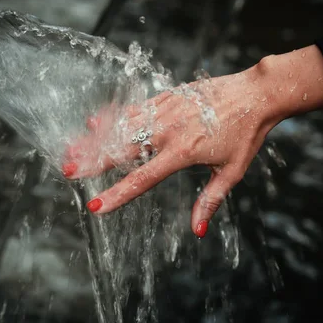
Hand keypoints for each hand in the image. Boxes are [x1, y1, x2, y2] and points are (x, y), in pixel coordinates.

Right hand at [62, 45, 322, 237]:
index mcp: (182, 153)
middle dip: (92, 160)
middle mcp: (168, 131)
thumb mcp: (231, 171)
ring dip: (96, 138)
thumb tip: (198, 229)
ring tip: (72, 147)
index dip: (117, 194)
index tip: (95, 206)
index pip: (142, 179)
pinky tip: (96, 120)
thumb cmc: (246, 134)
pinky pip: (135, 108)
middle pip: (122, 148)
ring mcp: (165, 111)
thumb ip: (210, 199)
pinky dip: (114, 116)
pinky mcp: (167, 97)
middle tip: (67, 169)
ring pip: (123, 126)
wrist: (256, 93)